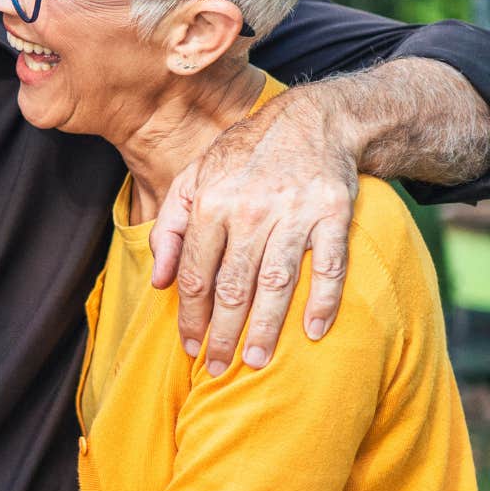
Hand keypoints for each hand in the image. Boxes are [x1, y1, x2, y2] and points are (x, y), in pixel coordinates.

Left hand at [149, 88, 357, 373]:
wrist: (311, 121)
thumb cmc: (242, 157)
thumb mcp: (192, 179)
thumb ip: (169, 228)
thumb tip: (158, 281)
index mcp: (210, 204)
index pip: (195, 274)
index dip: (190, 315)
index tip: (190, 347)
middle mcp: (250, 211)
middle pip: (232, 286)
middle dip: (223, 332)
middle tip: (218, 368)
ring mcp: (294, 214)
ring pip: (276, 282)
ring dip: (265, 326)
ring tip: (254, 361)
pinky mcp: (333, 214)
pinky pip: (329, 266)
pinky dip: (323, 301)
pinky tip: (313, 332)